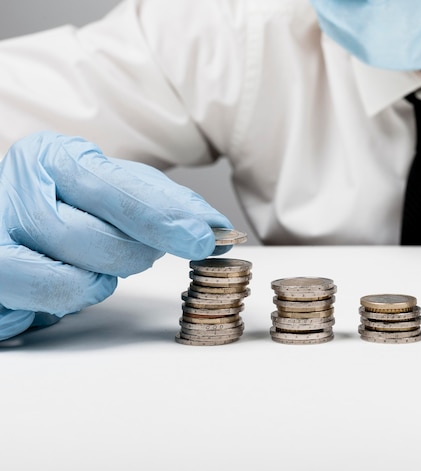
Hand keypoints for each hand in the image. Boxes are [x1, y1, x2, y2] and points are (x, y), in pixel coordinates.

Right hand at [0, 131, 231, 340]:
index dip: (161, 216)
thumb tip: (215, 225)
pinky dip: (74, 297)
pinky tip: (75, 278)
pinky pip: (47, 304)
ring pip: (69, 278)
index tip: (202, 237)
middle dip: (133, 252)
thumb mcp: (115, 187)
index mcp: (47, 157)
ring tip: (99, 263)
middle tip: (145, 251)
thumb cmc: (70, 203)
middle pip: (93, 237)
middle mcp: (10, 193)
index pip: (111, 187)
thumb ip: (164, 202)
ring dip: (102, 278)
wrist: (13, 220)